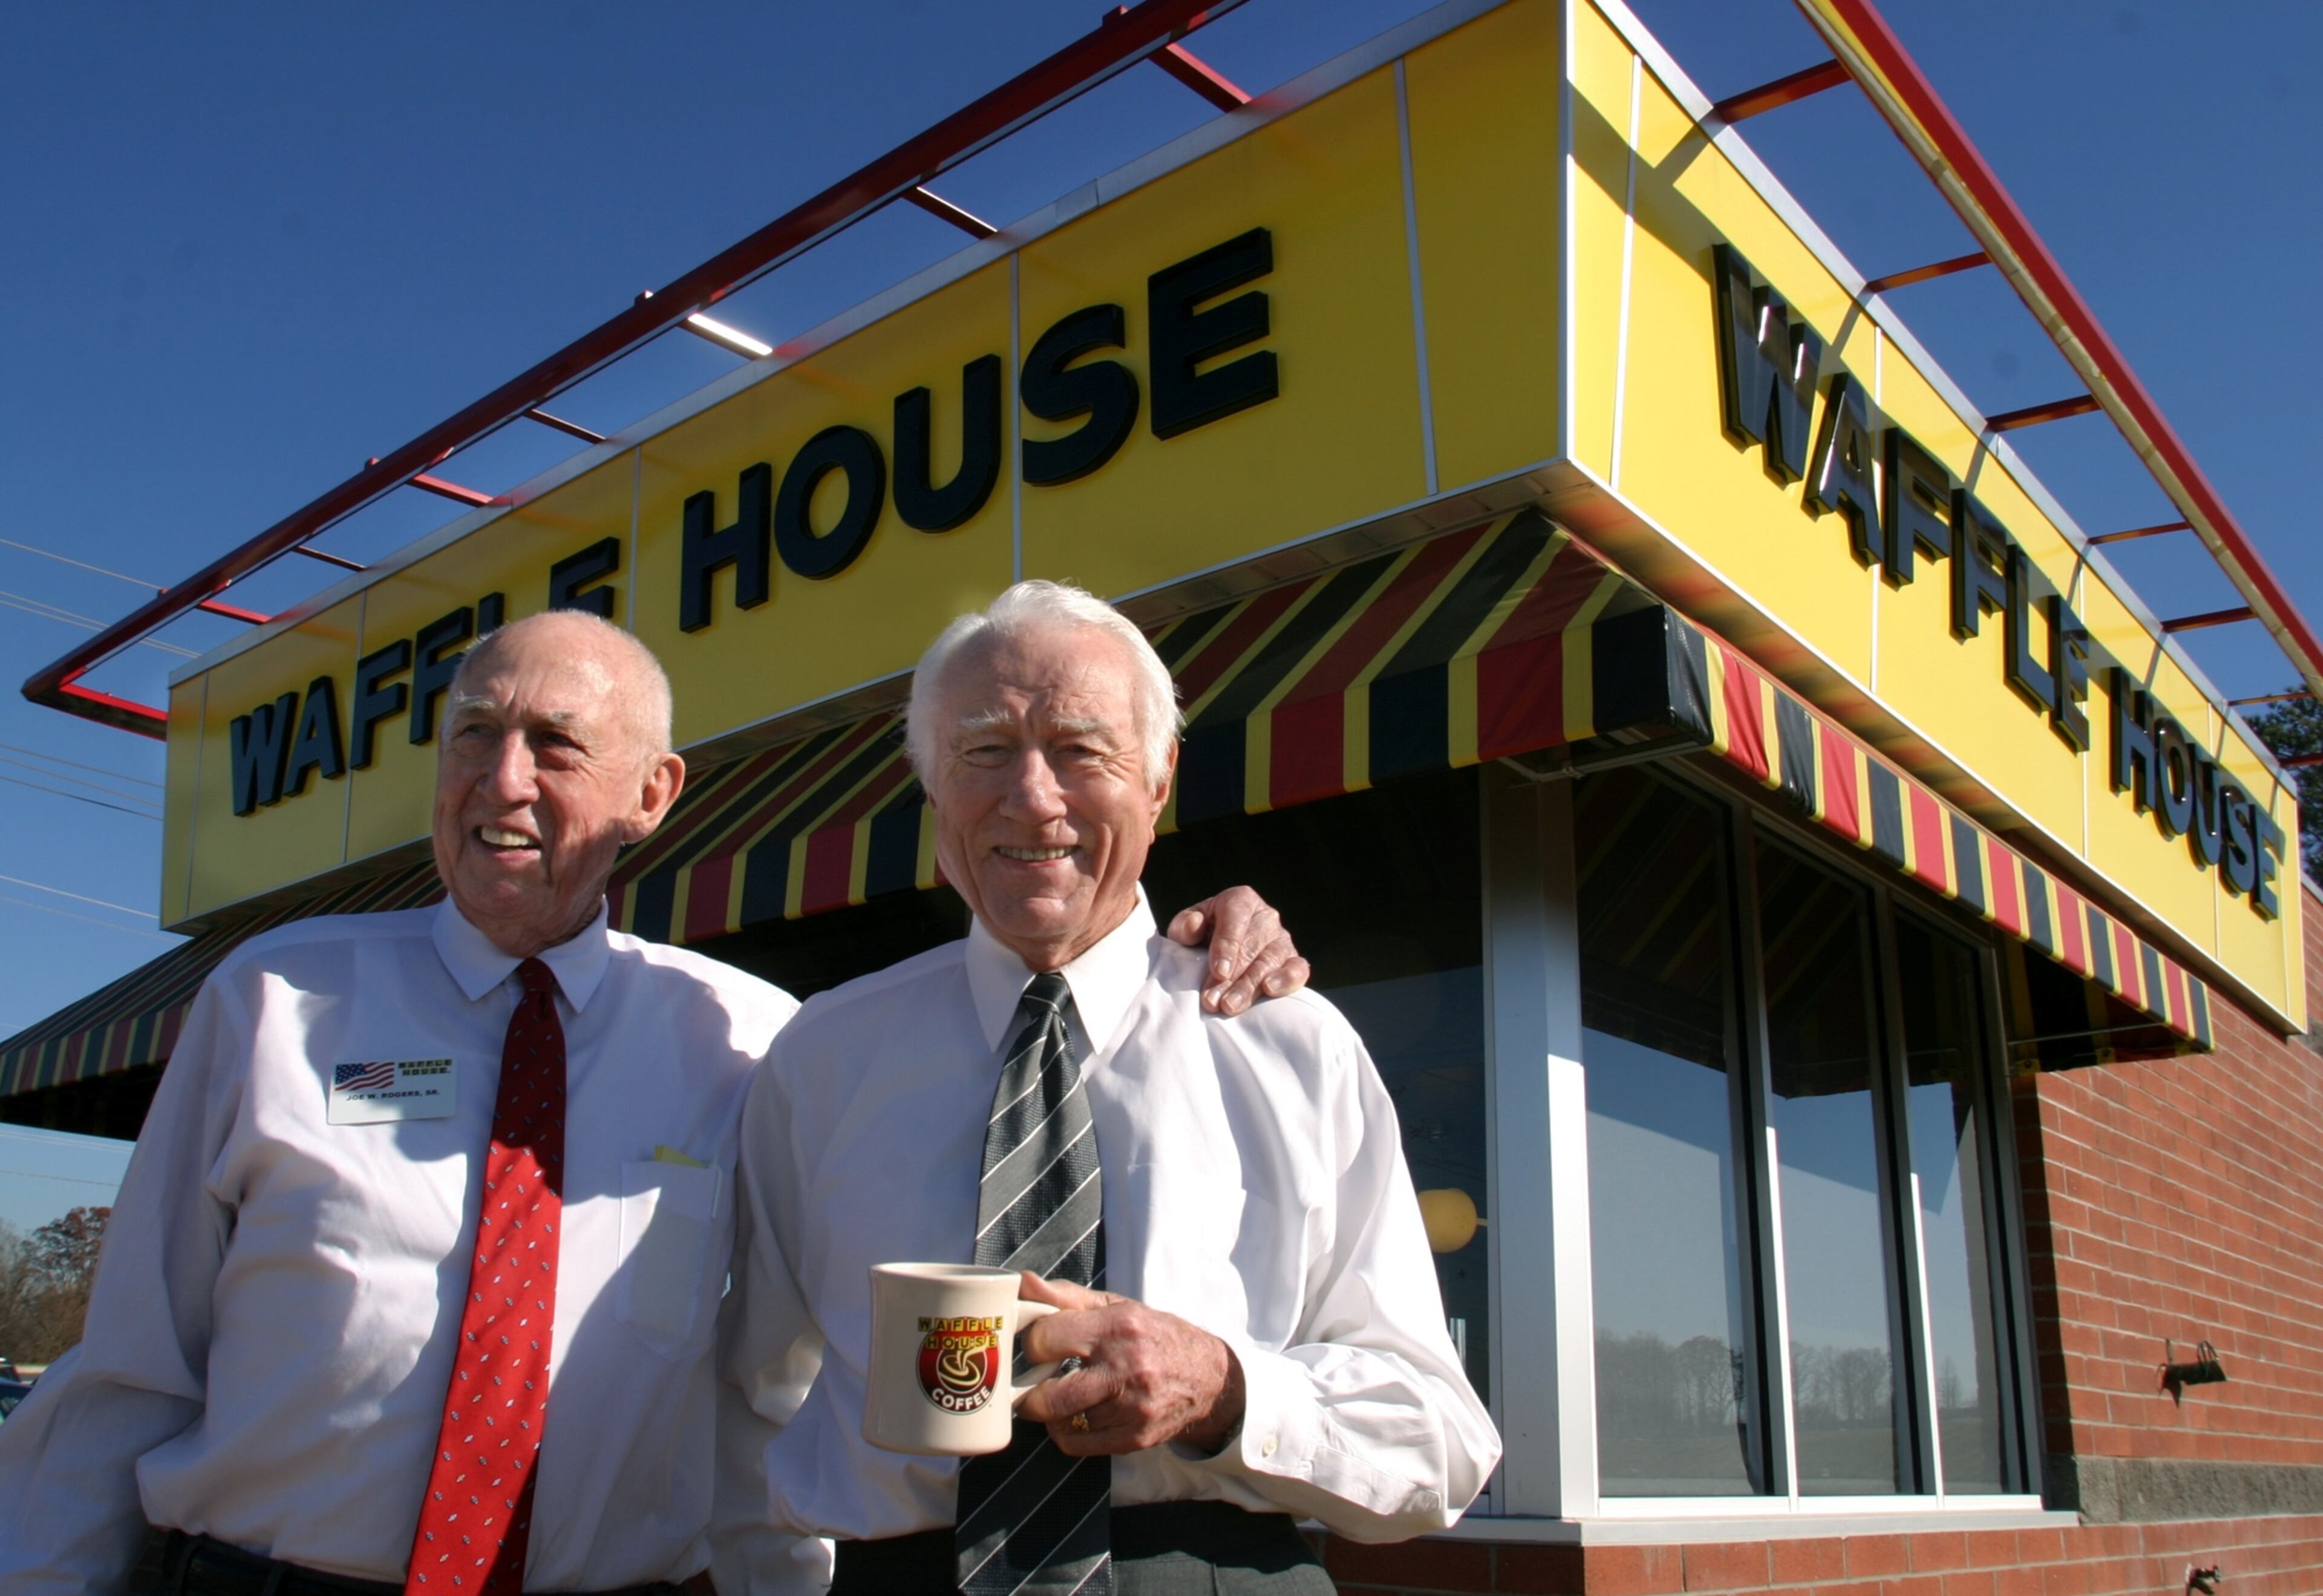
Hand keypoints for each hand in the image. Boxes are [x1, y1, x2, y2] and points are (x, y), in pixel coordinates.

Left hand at [1014, 1272, 1245, 1455]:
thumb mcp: (1116, 1307)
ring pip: (1061, 1422)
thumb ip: (1065, 1296)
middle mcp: (1127, 1367)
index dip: (1033, 1344)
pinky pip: (1077, 1445)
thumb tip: (1022, 1281)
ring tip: (1062, 1396)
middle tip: (1034, 1383)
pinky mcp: (1135, 1437)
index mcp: (1118, 1326)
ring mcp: (1132, 1408)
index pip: (1047, 1339)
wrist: (1207, 1377)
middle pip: (1048, 1397)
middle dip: (1030, 1393)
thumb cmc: (1153, 1336)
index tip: (1039, 1347)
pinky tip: (1076, 1416)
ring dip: (1052, 1412)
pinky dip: (1067, 1433)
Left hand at [1166, 885, 1310, 1015]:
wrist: (1222, 953)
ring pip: (1270, 961)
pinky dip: (1288, 980)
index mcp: (1240, 900)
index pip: (1236, 918)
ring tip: (1230, 1006)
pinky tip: (1270, 991)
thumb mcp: (1187, 929)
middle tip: (1214, 1001)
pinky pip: (1298, 969)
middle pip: (1251, 946)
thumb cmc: (1202, 938)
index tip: (1219, 971)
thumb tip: (1192, 925)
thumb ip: (1184, 926)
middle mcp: (1265, 917)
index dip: (1226, 946)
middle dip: (1232, 977)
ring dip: (1250, 986)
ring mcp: (1282, 939)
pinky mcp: (1294, 960)